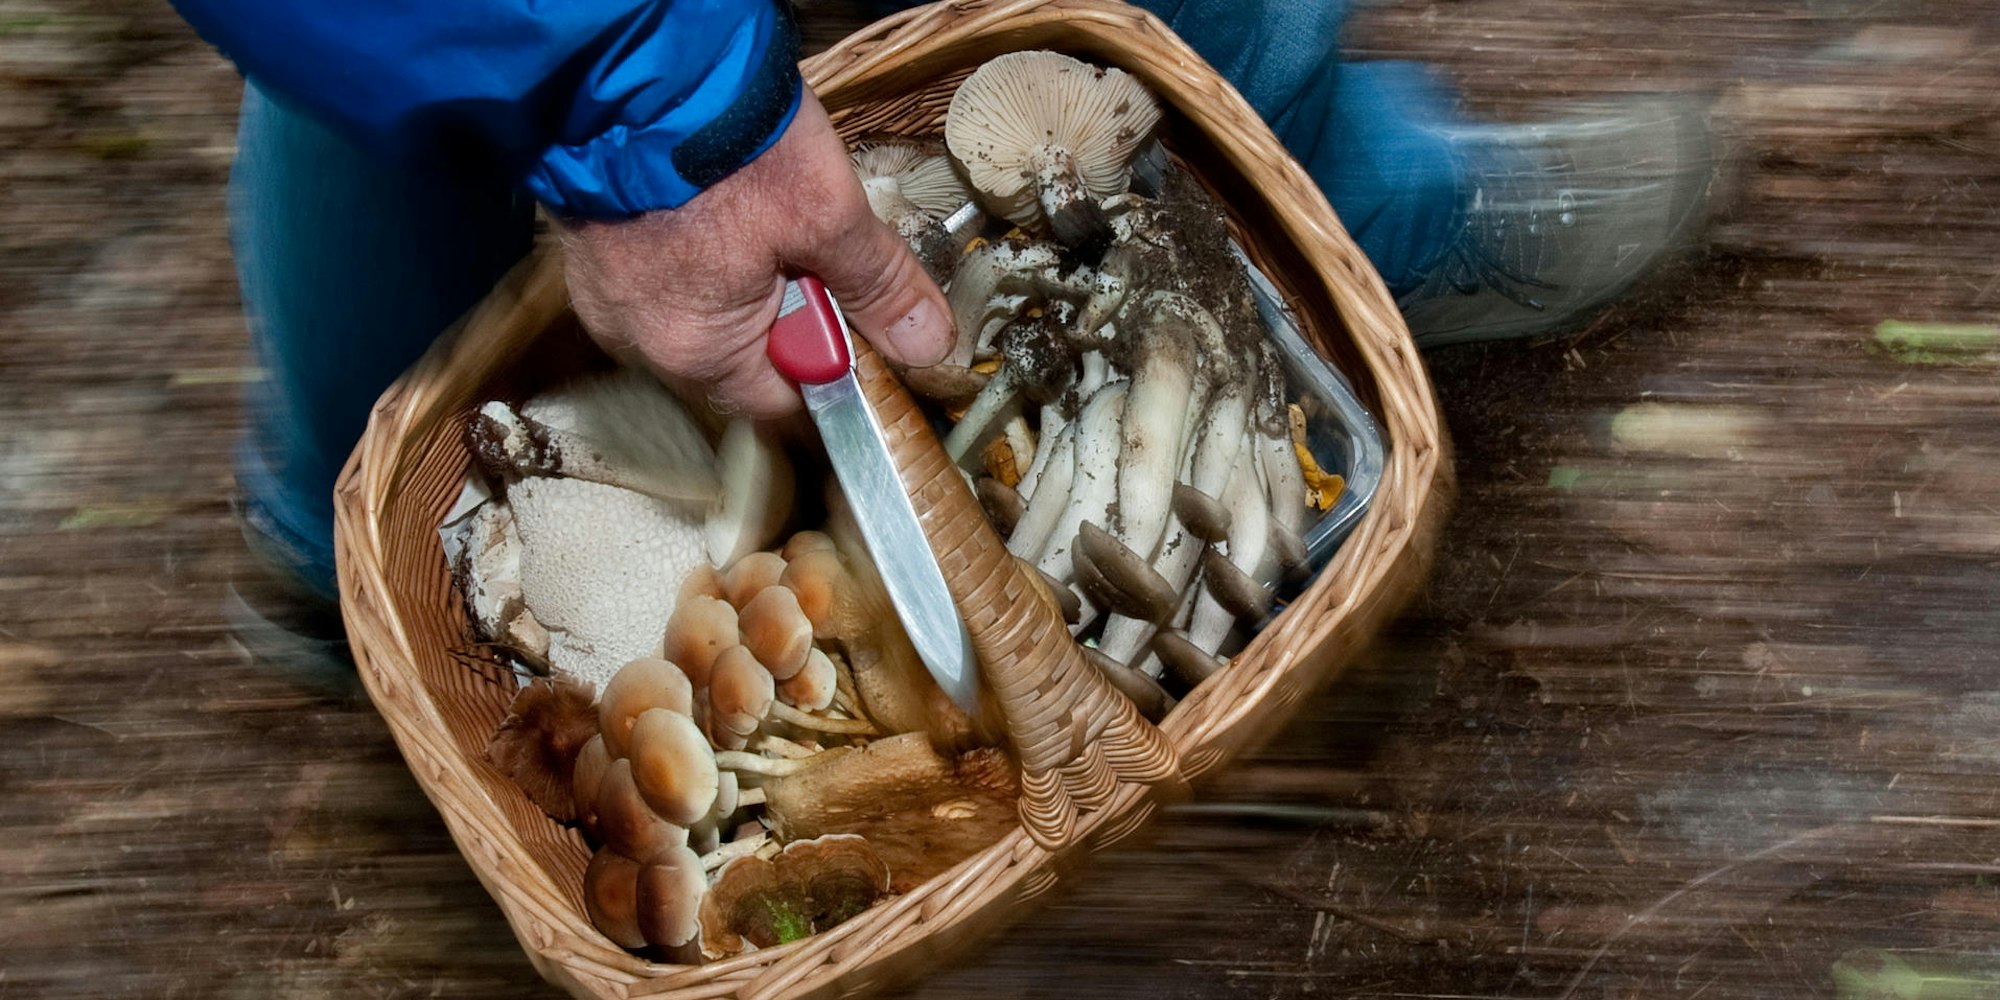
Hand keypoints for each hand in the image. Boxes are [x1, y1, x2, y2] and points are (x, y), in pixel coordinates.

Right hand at [560, 90, 954, 417]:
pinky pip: (664, 281)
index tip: (853, 303)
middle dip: (788, 308)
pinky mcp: (595, 260)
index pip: (787, 399)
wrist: (629, 69)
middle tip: (805, 242)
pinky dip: (698, 256)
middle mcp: (641, 343)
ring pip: (704, 315)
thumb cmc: (725, 140)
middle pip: (743, 358)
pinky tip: (719, 208)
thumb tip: (926, 346)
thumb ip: (878, 288)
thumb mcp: (825, 214)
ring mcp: (609, 301)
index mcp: (698, 353)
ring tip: (761, 216)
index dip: (832, 354)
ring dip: (744, 280)